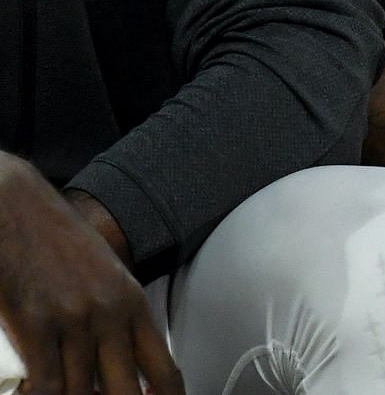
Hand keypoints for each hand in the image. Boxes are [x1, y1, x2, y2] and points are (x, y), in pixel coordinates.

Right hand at [0, 158, 182, 394]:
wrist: (16, 212)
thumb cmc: (56, 243)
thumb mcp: (102, 276)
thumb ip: (114, 318)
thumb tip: (118, 364)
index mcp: (131, 302)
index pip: (163, 367)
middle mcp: (110, 314)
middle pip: (128, 391)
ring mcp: (75, 322)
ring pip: (84, 394)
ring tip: (68, 394)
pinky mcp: (37, 326)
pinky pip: (48, 386)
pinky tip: (32, 393)